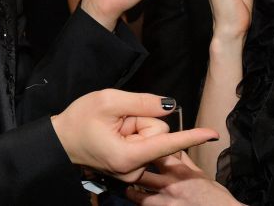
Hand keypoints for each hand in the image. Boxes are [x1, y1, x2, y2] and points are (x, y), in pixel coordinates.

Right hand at [51, 89, 218, 182]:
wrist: (61, 140)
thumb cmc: (79, 120)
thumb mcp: (109, 101)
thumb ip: (142, 102)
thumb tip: (169, 106)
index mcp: (128, 156)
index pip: (167, 142)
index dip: (192, 136)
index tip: (213, 133)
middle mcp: (133, 169)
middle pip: (158, 133)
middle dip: (141, 120)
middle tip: (116, 119)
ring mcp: (133, 171)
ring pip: (152, 137)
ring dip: (135, 127)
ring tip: (113, 127)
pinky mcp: (132, 167)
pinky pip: (146, 142)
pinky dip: (134, 134)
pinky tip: (116, 134)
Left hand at [126, 152, 241, 204]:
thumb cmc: (215, 196)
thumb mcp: (201, 174)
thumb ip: (186, 162)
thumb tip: (176, 148)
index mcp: (180, 170)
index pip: (156, 152)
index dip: (146, 148)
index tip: (140, 146)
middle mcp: (170, 184)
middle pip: (141, 171)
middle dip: (134, 169)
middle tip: (129, 168)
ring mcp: (165, 202)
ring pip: (137, 194)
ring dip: (132, 191)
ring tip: (129, 189)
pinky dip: (141, 203)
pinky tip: (140, 201)